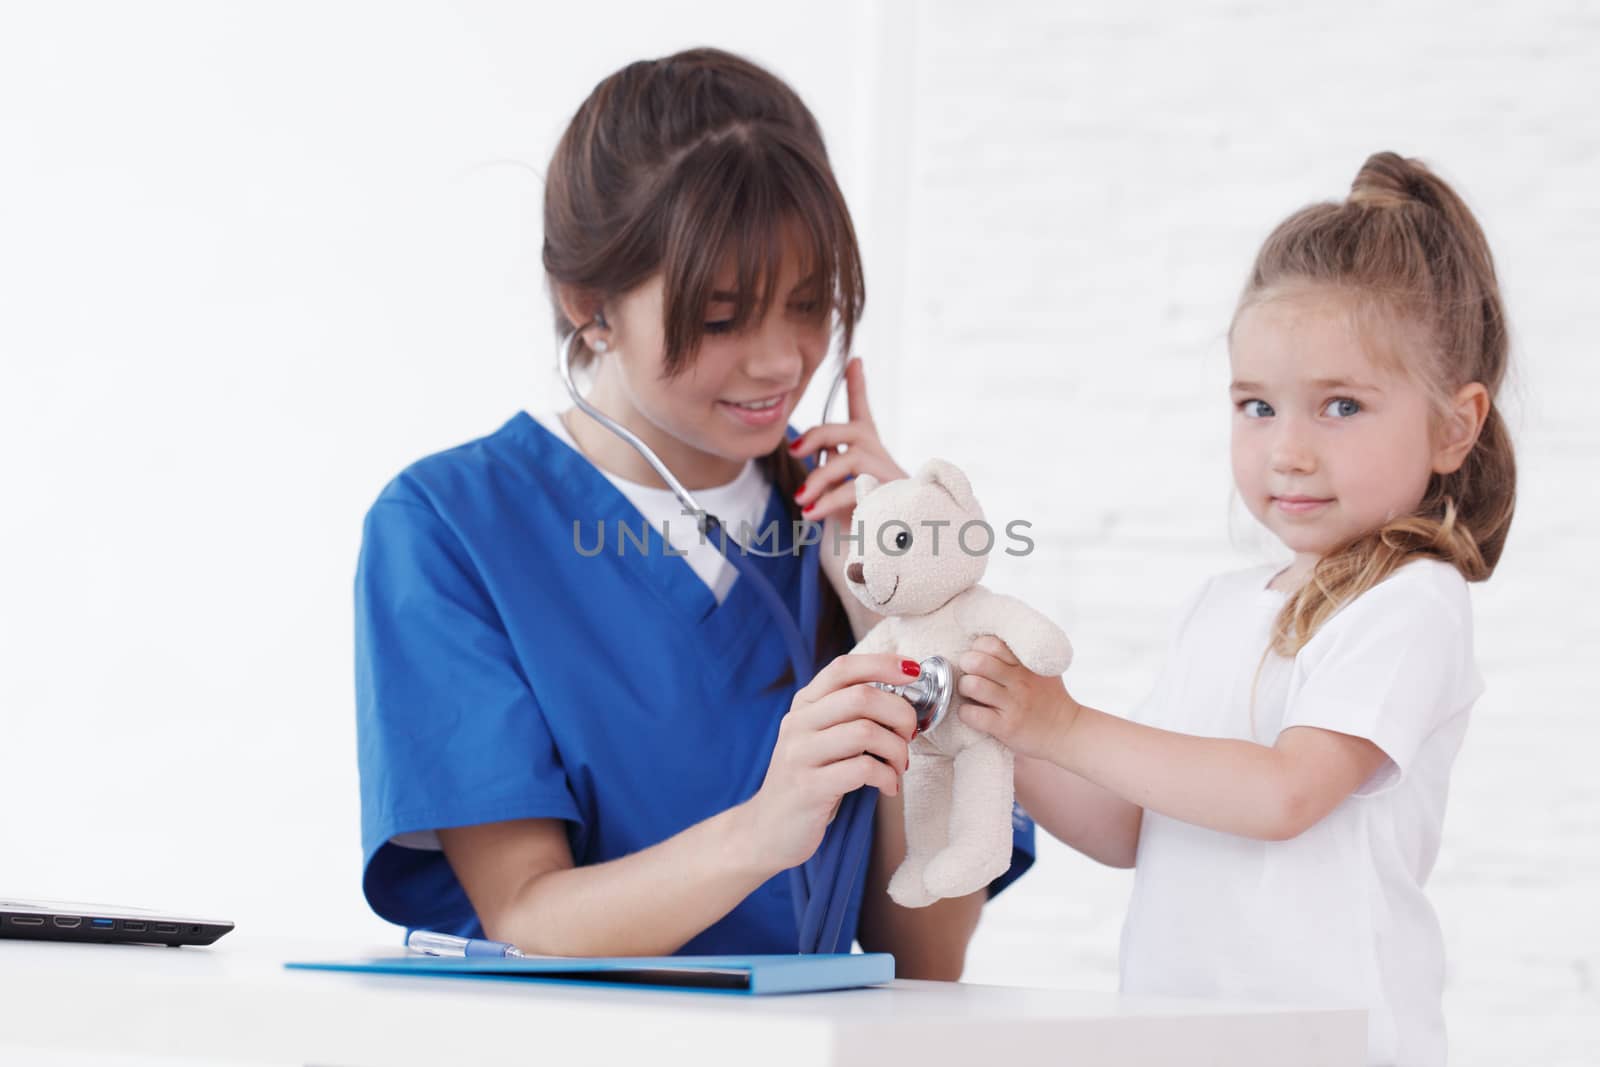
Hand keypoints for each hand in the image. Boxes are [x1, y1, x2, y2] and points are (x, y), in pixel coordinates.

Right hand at [739, 654, 919, 873]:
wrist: (768, 830)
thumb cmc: (809, 780)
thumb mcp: (820, 739)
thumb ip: (849, 716)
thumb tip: (903, 698)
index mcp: (804, 705)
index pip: (843, 668)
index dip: (882, 663)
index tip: (913, 670)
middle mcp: (798, 724)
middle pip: (861, 697)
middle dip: (900, 712)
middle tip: (910, 733)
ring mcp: (800, 755)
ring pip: (865, 732)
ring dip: (896, 748)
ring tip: (899, 765)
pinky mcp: (808, 788)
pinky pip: (862, 770)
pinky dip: (887, 776)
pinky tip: (888, 787)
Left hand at [789, 357, 908, 521]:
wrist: (902, 558)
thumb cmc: (867, 523)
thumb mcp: (843, 491)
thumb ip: (828, 468)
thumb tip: (804, 448)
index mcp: (870, 453)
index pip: (863, 413)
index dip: (858, 385)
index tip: (855, 359)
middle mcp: (882, 459)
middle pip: (852, 429)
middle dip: (819, 434)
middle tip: (794, 452)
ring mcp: (890, 477)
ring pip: (852, 458)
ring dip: (821, 478)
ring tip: (802, 502)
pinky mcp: (892, 499)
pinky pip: (855, 491)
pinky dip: (829, 501)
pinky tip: (810, 514)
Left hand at [956, 635, 1082, 762]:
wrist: (1067, 731)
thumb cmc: (1049, 699)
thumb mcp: (1042, 669)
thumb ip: (1019, 654)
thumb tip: (987, 642)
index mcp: (1027, 664)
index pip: (991, 643)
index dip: (979, 648)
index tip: (980, 657)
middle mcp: (1020, 681)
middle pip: (977, 661)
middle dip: (967, 665)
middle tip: (971, 674)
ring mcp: (1013, 704)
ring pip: (972, 685)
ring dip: (964, 688)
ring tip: (971, 693)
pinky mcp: (1005, 726)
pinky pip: (971, 714)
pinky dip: (965, 713)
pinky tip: (973, 713)